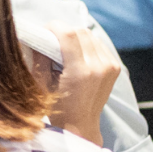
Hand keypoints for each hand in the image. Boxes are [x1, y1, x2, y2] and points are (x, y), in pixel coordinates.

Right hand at [48, 26, 118, 147]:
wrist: (80, 124)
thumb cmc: (56, 106)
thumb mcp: (41, 81)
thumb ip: (40, 55)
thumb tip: (37, 35)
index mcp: (80, 71)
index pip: (69, 34)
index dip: (53, 27)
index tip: (43, 31)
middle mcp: (99, 67)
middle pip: (80, 31)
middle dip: (63, 31)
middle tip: (52, 41)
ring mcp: (110, 67)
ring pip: (90, 36)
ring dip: (75, 37)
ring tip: (65, 49)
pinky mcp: (115, 67)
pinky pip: (99, 44)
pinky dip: (86, 44)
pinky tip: (78, 54)